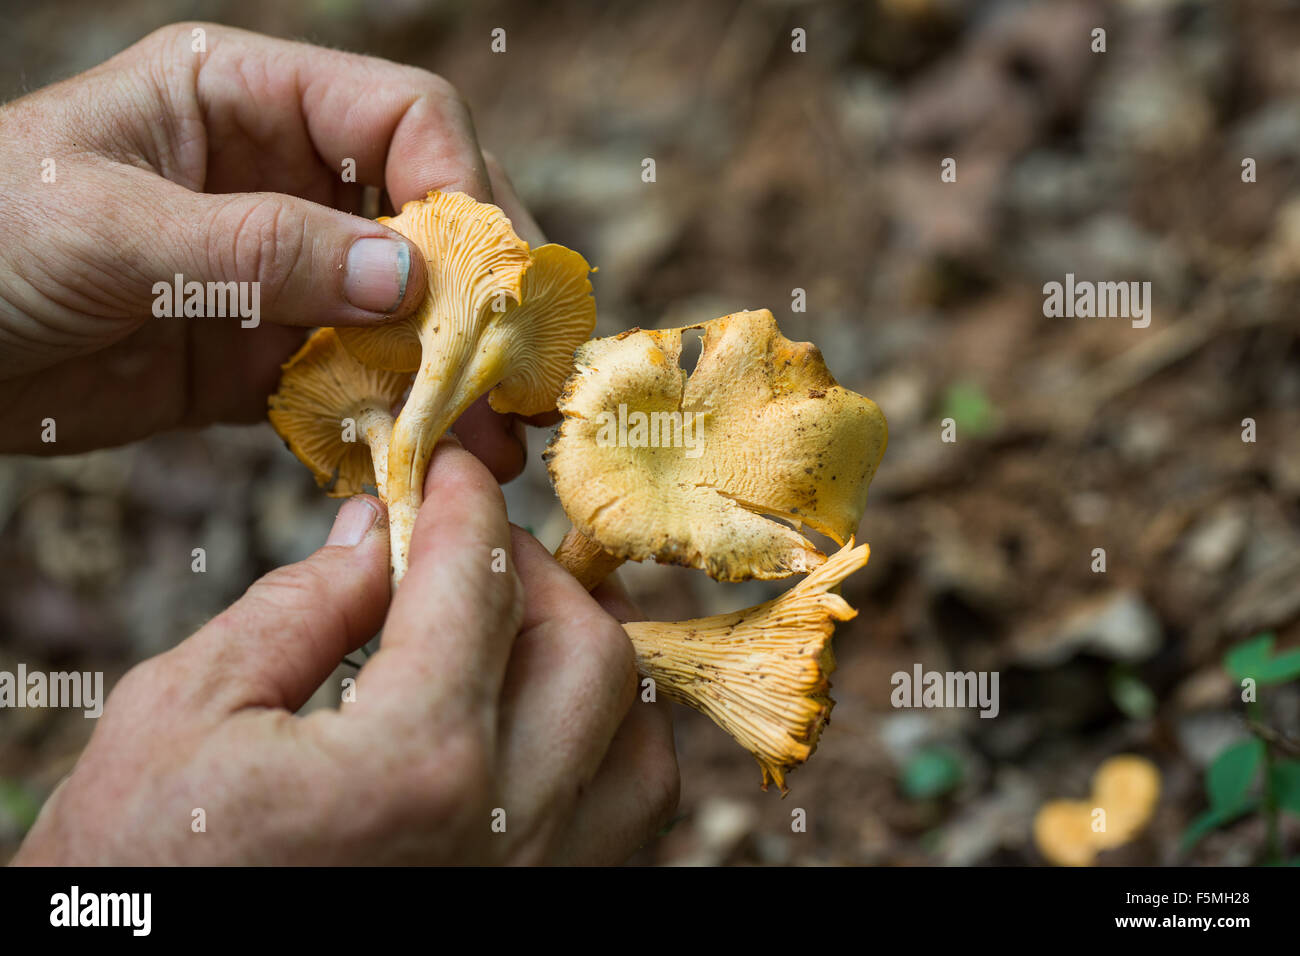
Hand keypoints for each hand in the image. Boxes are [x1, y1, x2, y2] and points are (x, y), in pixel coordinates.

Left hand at [0, 22, 542, 476]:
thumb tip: (407, 278)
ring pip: (402, 315)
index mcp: (248, 100)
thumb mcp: (112, 227)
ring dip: (450, 375)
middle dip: (478, 292)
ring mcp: (280, 274)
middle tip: (521, 367)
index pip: (404, 117)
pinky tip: (419, 459)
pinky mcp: (261, 358)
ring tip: (490, 445)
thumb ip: (260, 246)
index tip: (483, 277)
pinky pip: (350, 383)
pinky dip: (389, 421)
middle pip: (425, 219)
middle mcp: (282, 180)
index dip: (460, 185)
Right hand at [12, 439, 678, 864]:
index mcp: (413, 764)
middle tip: (472, 548)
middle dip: (535, 571)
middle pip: (590, 649)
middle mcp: (506, 833)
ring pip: (640, 742)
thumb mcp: (182, 713)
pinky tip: (544, 720)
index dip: (465, 501)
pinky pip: (628, 820)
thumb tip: (381, 528)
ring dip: (593, 660)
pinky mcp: (542, 920)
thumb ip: (300, 606)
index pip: (478, 581)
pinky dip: (608, 748)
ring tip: (522, 626)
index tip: (449, 466)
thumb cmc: (145, 867)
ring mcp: (537, 888)